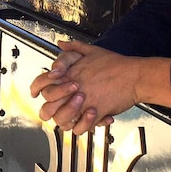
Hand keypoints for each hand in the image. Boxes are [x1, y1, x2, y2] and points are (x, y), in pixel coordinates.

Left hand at [30, 41, 170, 135]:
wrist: (135, 76)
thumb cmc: (116, 64)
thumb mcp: (92, 50)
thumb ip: (74, 48)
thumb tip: (61, 44)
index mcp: (70, 73)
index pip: (42, 82)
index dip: (35, 88)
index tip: (35, 93)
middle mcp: (73, 87)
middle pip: (48, 105)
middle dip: (50, 109)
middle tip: (57, 109)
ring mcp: (83, 101)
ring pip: (62, 120)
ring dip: (66, 119)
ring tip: (74, 115)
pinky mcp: (95, 112)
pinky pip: (80, 127)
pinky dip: (82, 127)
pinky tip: (87, 120)